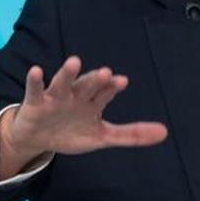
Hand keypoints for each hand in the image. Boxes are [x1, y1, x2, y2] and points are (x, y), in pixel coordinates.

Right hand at [0, 56, 167, 178]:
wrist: (38, 139)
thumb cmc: (72, 132)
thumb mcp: (102, 136)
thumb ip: (131, 134)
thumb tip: (165, 132)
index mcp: (93, 102)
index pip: (105, 93)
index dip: (112, 87)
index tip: (122, 81)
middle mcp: (76, 95)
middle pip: (87, 85)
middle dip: (96, 79)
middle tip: (106, 72)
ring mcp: (55, 97)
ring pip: (63, 83)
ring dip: (68, 73)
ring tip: (75, 61)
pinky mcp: (35, 102)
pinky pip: (35, 89)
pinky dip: (35, 81)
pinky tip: (36, 71)